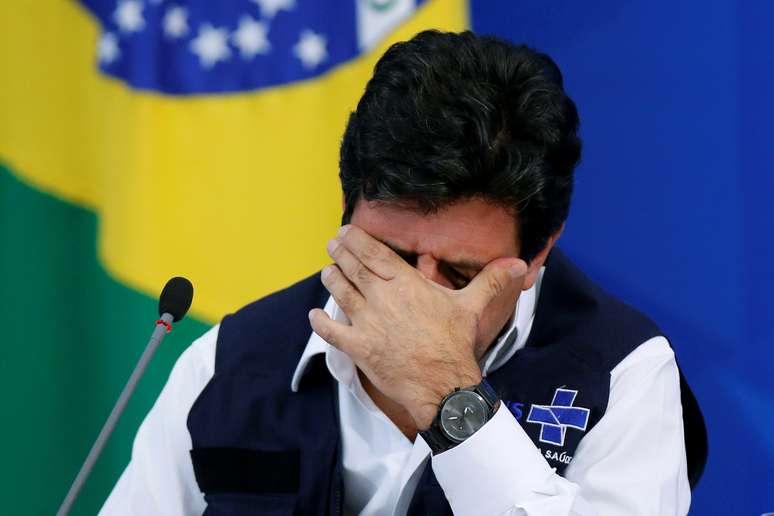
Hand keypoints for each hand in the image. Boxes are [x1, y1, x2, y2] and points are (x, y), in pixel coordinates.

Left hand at [308, 225, 527, 429]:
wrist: (442, 384)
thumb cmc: (455, 344)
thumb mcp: (472, 307)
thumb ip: (490, 280)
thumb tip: (518, 264)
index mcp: (405, 284)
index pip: (374, 254)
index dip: (357, 240)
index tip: (346, 231)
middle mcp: (382, 298)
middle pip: (353, 268)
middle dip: (340, 253)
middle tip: (332, 243)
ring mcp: (367, 322)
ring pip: (340, 293)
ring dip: (331, 279)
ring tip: (327, 270)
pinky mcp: (358, 347)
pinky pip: (331, 331)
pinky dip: (320, 322)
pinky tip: (314, 315)